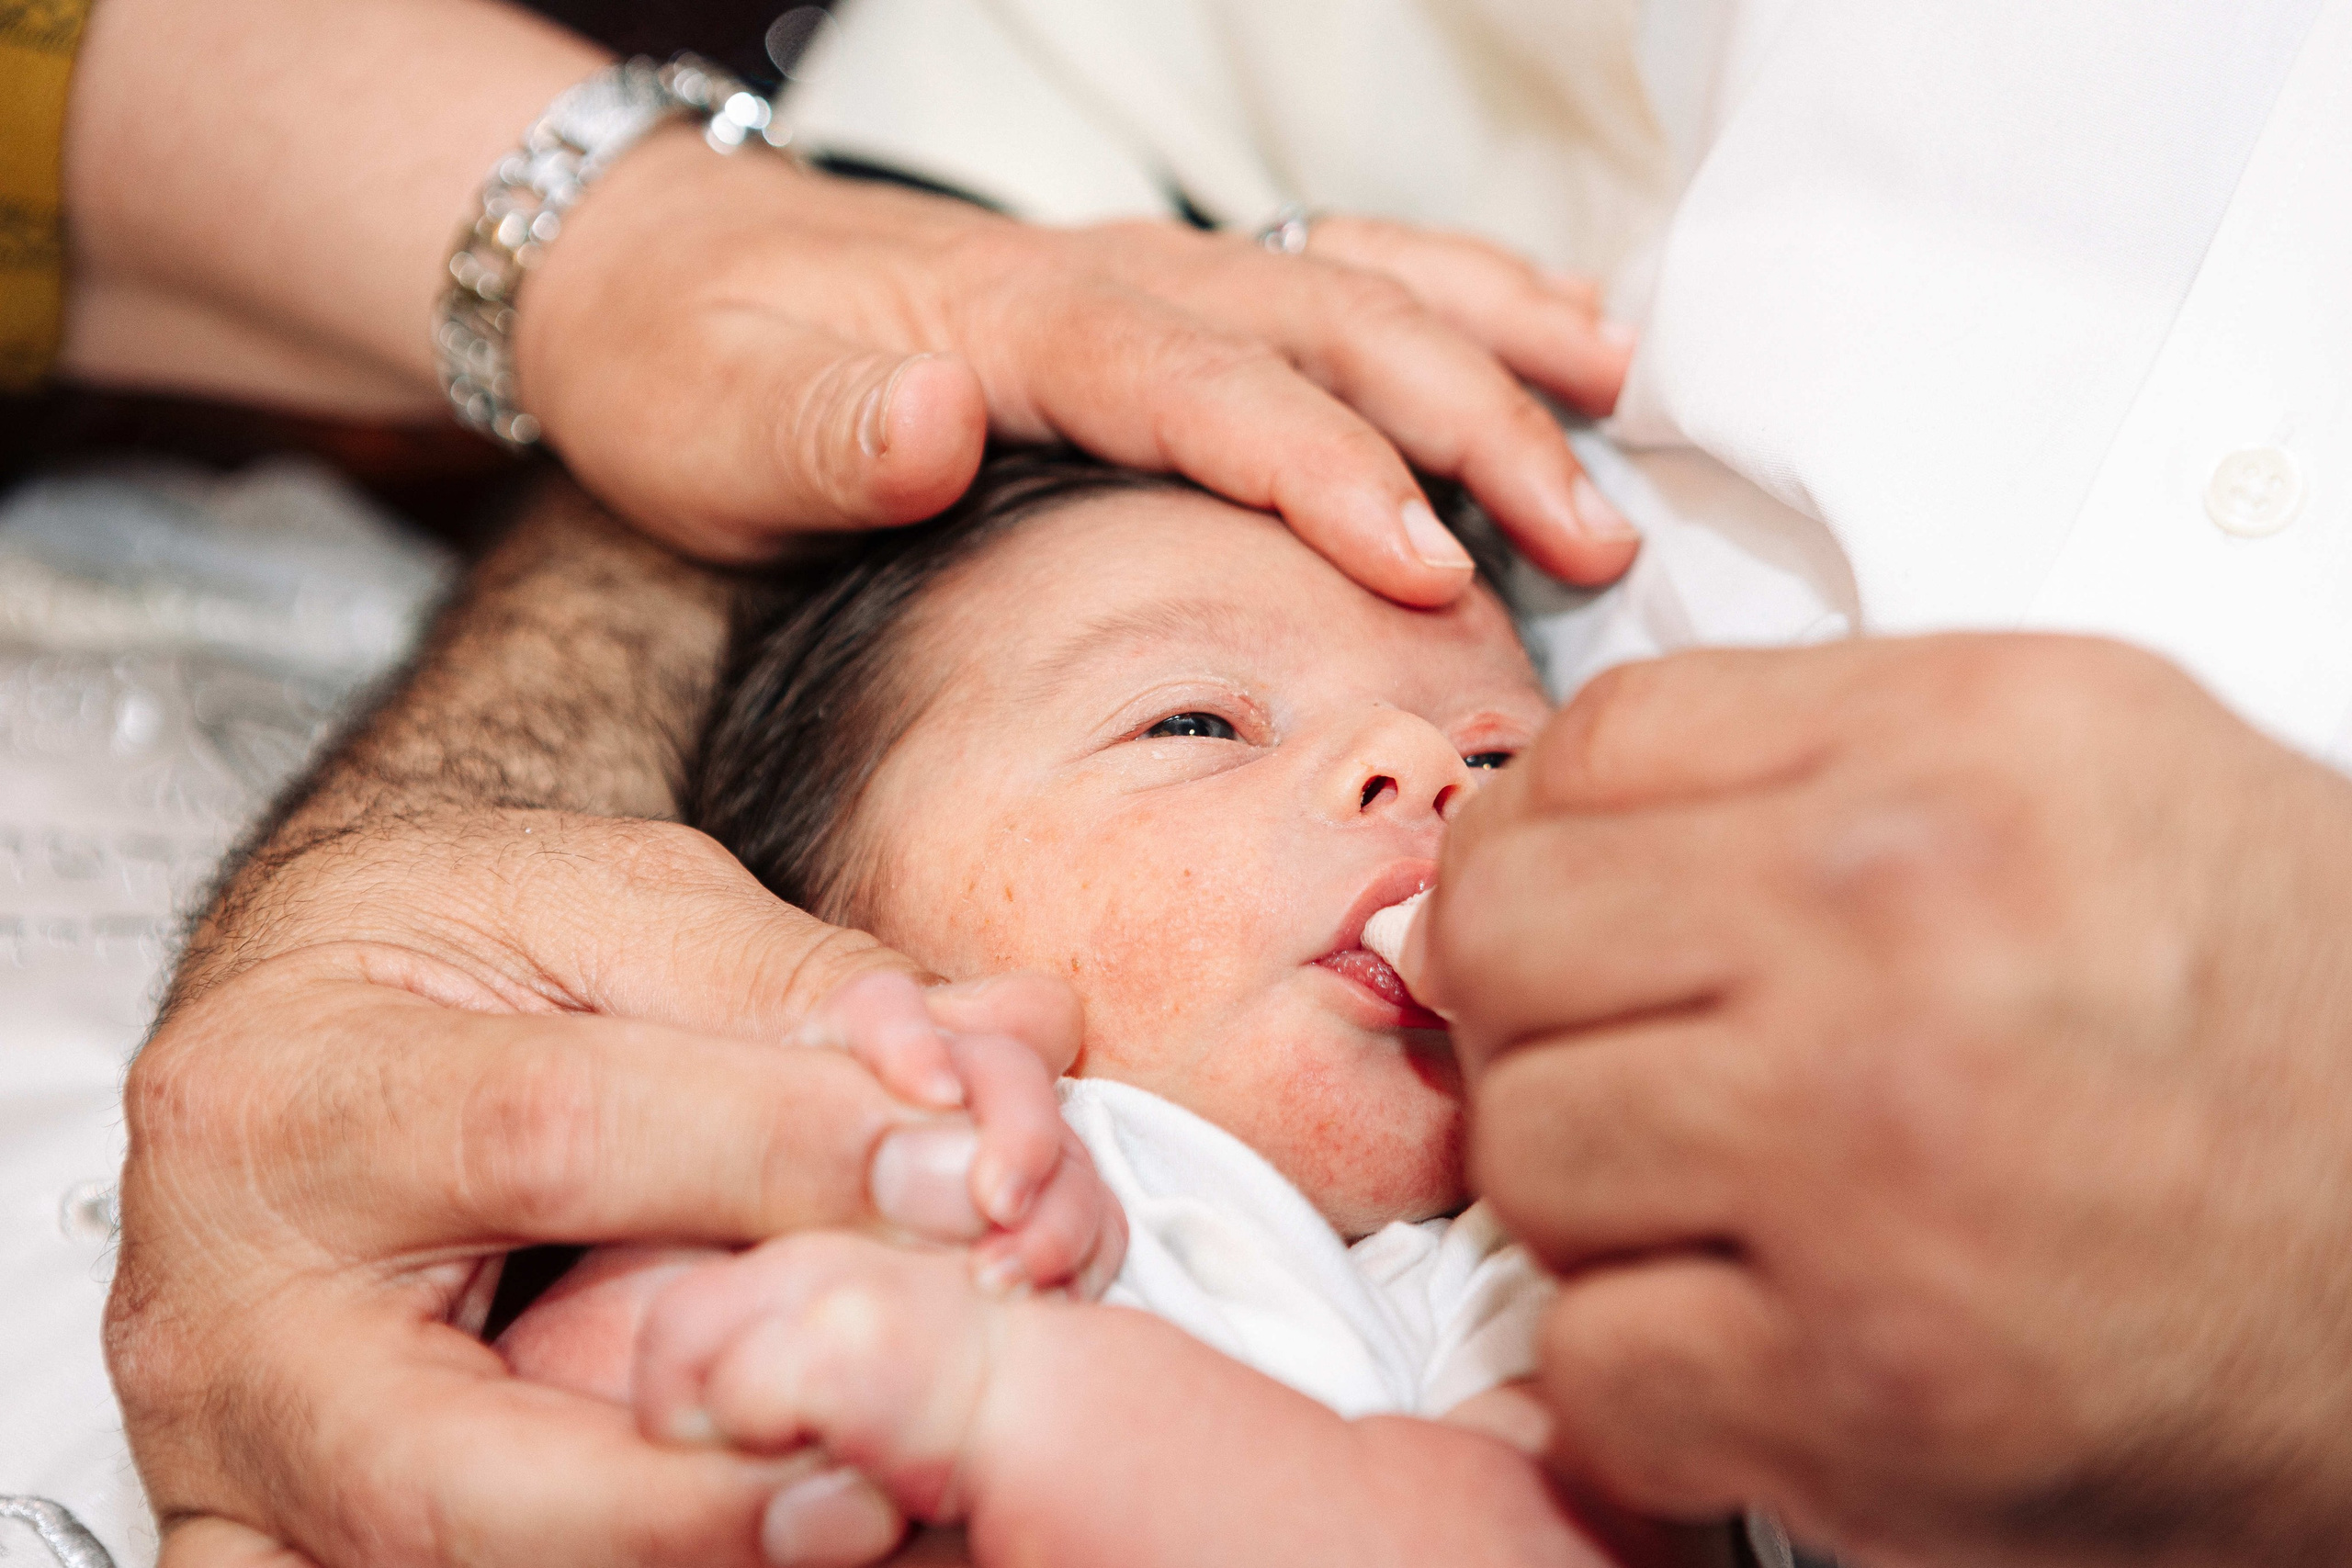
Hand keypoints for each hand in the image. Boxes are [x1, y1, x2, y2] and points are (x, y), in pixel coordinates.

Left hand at [66, 0, 1634, 607]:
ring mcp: (1135, 274)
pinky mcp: (1143, 298)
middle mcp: (1103, 277)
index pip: (1203, 386)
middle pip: (1323, 322)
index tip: (1430, 563)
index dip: (1324, 469)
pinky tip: (1522, 326)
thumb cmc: (683, 366)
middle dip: (1471, 419)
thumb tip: (940, 413)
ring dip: (1487, 334)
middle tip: (1592, 534)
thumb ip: (826, 429)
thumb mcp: (709, 420)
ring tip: (1615, 399)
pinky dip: (1435, 291)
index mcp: (1016, 318)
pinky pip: (1317, 270)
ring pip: (1349, 277)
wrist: (647, 272)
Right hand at [108, 813, 1086, 1567]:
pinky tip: (750, 1540)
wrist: (300, 1025)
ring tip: (857, 1518)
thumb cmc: (448, 949)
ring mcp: (236, 1468)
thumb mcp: (611, 899)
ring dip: (670, 1560)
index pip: (555, 1135)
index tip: (975, 1174)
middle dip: (698, 1494)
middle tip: (889, 1473)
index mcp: (293, 1090)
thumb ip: (795, 982)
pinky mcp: (269, 1549)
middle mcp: (227, 1312)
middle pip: (454, 1466)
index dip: (785, 1160)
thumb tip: (1001, 1050)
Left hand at [1409, 635, 2351, 1566]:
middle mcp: (1902, 932)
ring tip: (1715, 1205)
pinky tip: (1751, 1334)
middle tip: (1624, 1061)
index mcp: (1958, 753)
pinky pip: (1591, 1361)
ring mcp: (1871, 1165)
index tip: (1560, 909)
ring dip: (1588, 1198)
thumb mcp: (2100, 764)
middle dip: (1531, 1012)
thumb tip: (1558, 808)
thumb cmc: (2298, 1019)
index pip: (1591, 746)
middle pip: (1503, 938)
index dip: (1532, 836)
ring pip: (1523, 1151)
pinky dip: (1643, 1373)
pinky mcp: (1869, 1386)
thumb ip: (1825, 755)